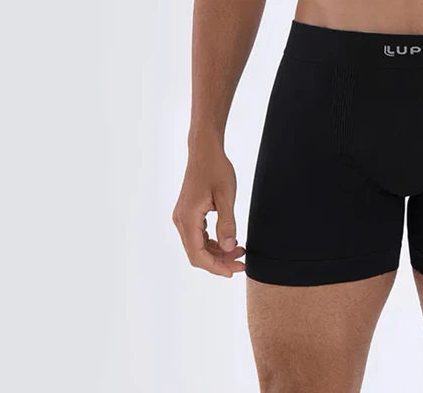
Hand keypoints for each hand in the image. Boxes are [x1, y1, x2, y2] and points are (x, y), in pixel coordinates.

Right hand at [172, 143, 246, 276]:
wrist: (205, 150)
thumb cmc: (216, 169)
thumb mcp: (226, 196)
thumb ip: (227, 223)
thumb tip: (229, 248)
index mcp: (188, 217)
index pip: (197, 253)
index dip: (215, 266)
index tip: (233, 272)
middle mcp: (181, 220)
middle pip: (196, 253)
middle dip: (218, 261)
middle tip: (241, 264)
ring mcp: (182, 216)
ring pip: (197, 245)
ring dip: (217, 252)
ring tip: (240, 251)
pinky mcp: (188, 213)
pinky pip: (198, 235)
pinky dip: (212, 242)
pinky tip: (229, 240)